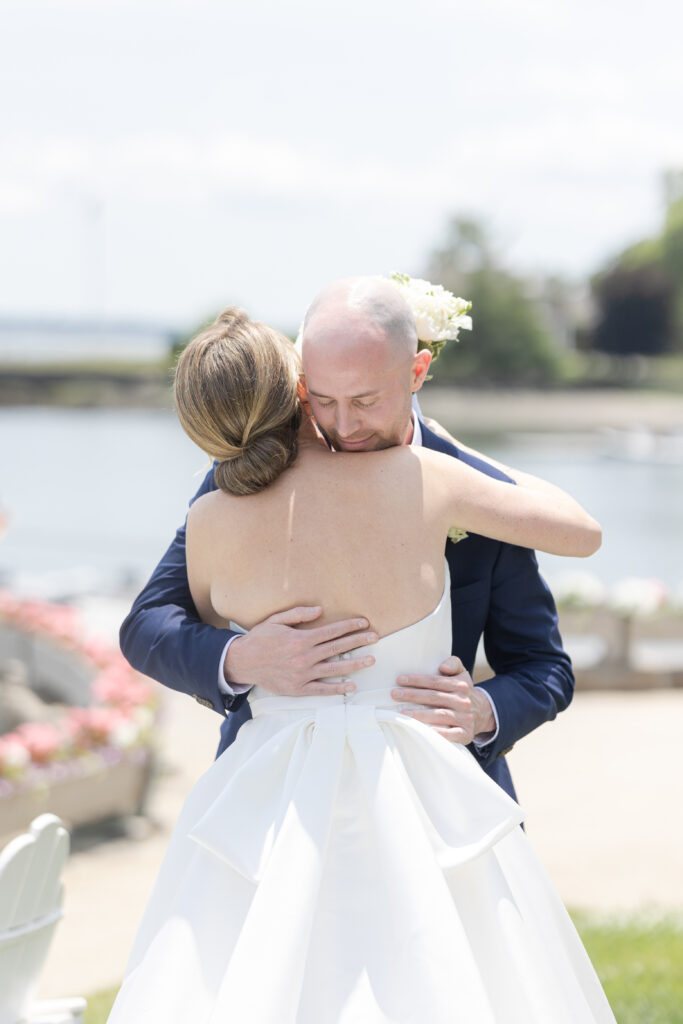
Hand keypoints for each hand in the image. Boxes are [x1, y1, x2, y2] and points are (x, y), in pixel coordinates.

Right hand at [224, 606, 376, 696]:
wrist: (242, 662)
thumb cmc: (260, 638)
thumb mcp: (276, 620)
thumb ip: (299, 614)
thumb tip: (320, 610)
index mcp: (301, 639)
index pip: (332, 631)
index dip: (350, 626)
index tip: (364, 622)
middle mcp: (304, 657)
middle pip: (338, 648)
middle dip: (359, 641)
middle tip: (376, 637)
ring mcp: (303, 674)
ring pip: (335, 669)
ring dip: (355, 664)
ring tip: (371, 660)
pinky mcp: (298, 689)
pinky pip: (322, 690)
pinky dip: (337, 688)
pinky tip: (351, 685)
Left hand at [391, 655, 494, 743]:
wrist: (481, 713)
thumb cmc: (461, 691)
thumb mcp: (462, 673)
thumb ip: (453, 663)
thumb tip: (443, 666)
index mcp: (461, 685)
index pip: (436, 681)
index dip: (417, 680)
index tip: (400, 680)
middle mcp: (464, 701)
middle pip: (435, 697)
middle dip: (413, 695)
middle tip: (395, 694)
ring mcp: (465, 718)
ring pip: (440, 715)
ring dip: (420, 714)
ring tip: (402, 713)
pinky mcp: (465, 734)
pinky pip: (450, 734)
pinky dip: (437, 733)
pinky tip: (422, 730)